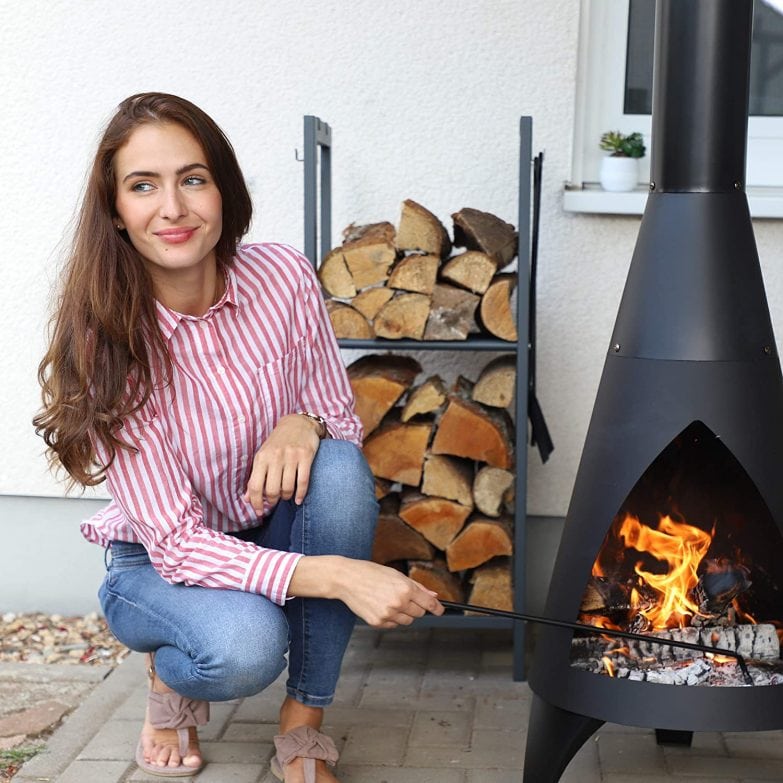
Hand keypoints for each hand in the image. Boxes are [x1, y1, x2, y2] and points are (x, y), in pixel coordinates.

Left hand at [243, 414, 321, 511]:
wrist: (298, 423)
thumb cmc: (278, 442)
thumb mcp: (263, 456)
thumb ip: (255, 477)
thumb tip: (247, 499)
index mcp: (262, 457)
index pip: (255, 486)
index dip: (256, 502)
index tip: (259, 511)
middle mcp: (275, 457)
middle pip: (272, 490)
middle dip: (273, 500)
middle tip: (275, 500)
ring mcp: (291, 456)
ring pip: (287, 488)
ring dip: (286, 497)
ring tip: (286, 496)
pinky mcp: (306, 456)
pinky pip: (303, 482)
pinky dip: (300, 495)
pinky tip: (298, 499)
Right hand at [290, 556, 444, 627]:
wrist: (347, 579)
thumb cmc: (371, 573)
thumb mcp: (396, 575)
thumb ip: (417, 587)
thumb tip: (433, 596)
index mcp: (405, 588)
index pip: (429, 604)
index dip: (437, 609)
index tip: (441, 611)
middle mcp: (398, 603)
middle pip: (419, 614)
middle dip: (416, 607)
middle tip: (405, 598)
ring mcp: (388, 614)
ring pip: (407, 621)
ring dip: (404, 614)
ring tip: (390, 600)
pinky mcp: (377, 622)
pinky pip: (393, 625)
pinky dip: (391, 618)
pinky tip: (381, 606)